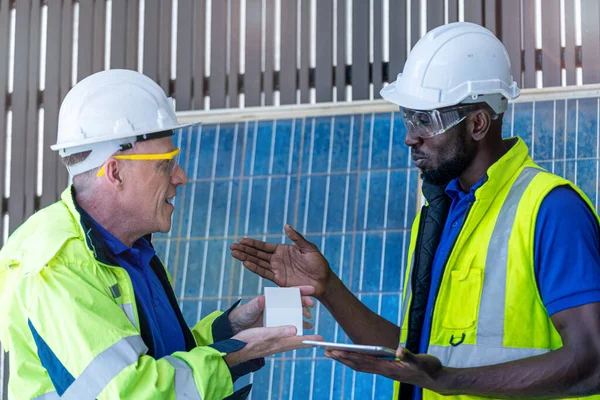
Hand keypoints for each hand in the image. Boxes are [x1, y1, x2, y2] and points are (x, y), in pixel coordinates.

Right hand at [224, 325, 323, 366]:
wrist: (235, 350)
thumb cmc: (248, 342)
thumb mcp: (264, 333)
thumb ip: (279, 331)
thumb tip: (295, 329)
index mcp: (280, 342)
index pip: (300, 341)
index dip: (311, 340)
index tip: (322, 340)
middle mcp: (279, 344)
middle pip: (297, 341)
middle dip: (308, 338)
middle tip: (318, 337)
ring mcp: (274, 344)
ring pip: (291, 340)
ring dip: (300, 337)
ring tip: (307, 335)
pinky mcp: (269, 342)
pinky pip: (284, 339)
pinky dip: (290, 335)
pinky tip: (289, 333)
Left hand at [228, 286, 316, 333]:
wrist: (236, 328)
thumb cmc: (242, 315)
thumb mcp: (248, 309)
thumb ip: (256, 305)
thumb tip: (262, 299)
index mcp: (272, 299)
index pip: (288, 292)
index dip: (300, 289)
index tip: (311, 289)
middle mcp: (277, 306)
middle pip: (294, 301)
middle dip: (304, 301)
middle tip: (311, 304)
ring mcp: (278, 316)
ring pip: (295, 312)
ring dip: (303, 313)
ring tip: (309, 318)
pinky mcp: (278, 326)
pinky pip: (291, 324)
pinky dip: (300, 325)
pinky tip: (307, 327)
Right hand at [230, 225, 332, 298]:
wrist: (323, 281)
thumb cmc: (318, 263)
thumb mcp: (308, 248)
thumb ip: (297, 238)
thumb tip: (286, 226)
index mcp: (283, 250)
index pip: (264, 246)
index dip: (253, 243)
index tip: (242, 240)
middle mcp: (277, 259)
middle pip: (258, 254)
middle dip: (245, 250)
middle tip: (232, 246)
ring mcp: (277, 269)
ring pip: (258, 262)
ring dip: (246, 258)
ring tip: (234, 253)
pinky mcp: (279, 280)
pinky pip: (264, 273)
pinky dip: (254, 268)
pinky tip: (245, 263)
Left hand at [325, 347, 442, 389]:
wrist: (437, 379)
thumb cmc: (429, 369)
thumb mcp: (421, 361)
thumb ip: (409, 356)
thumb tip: (397, 350)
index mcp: (388, 368)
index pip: (363, 362)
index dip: (348, 356)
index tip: (335, 351)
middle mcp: (384, 371)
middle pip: (358, 365)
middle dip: (341, 358)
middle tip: (326, 351)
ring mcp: (385, 371)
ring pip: (361, 365)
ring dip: (346, 360)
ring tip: (333, 353)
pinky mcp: (388, 369)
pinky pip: (368, 365)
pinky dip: (357, 360)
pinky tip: (352, 356)